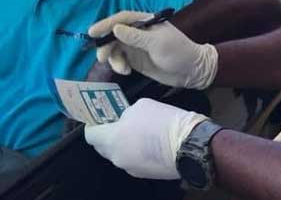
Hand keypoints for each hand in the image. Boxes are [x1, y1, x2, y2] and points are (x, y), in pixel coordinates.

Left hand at [84, 98, 208, 179]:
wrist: (190, 145)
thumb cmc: (163, 121)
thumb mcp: (141, 106)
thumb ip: (126, 114)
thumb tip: (124, 120)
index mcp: (112, 140)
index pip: (90, 135)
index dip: (93, 125)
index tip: (100, 117)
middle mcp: (117, 158)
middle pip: (103, 147)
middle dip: (107, 135)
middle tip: (118, 122)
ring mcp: (131, 168)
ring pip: (119, 155)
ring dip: (123, 144)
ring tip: (137, 132)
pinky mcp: (145, 174)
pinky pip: (133, 160)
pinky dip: (136, 152)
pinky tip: (149, 143)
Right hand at [88, 11, 218, 89]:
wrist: (192, 72)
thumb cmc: (179, 53)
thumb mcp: (158, 44)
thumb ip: (136, 37)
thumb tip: (116, 28)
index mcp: (145, 22)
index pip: (121, 19)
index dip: (105, 24)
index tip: (92, 32)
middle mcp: (138, 32)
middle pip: (114, 35)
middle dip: (106, 45)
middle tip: (101, 57)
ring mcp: (136, 47)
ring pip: (115, 49)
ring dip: (113, 58)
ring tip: (122, 69)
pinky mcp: (136, 60)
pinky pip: (121, 60)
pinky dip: (119, 66)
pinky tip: (126, 72)